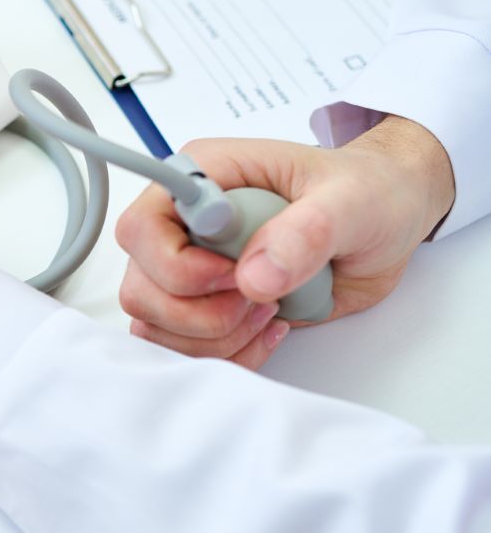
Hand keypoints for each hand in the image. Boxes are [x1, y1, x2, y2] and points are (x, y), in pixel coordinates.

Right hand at [115, 117, 454, 367]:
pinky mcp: (208, 306)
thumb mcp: (351, 200)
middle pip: (141, 288)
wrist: (391, 217)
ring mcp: (192, 269)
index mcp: (204, 179)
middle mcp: (185, 225)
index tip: (233, 275)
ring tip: (272, 310)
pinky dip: (230, 354)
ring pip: (156, 327)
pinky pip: (187, 349)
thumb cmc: (368, 191)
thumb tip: (256, 274)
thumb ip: (305, 231)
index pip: (140, 227)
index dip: (174, 265)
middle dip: (200, 313)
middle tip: (262, 299)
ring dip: (217, 337)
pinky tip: (272, 328)